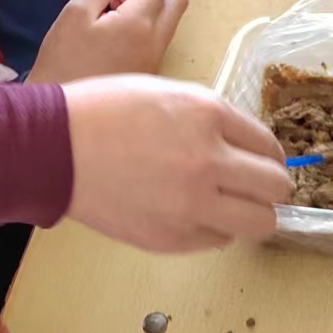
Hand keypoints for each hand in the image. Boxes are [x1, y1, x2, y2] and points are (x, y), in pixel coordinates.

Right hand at [30, 0, 188, 82]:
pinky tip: (118, 18)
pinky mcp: (147, 73)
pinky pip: (158, 36)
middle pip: (176, 1)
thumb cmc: (62, 61)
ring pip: (168, 19)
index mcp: (139, 24)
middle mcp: (156, 42)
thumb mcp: (75, 14)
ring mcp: (154, 60)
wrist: (60, 116)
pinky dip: (147, 18)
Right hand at [62, 76, 291, 250]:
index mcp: (208, 114)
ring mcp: (193, 204)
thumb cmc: (103, 110)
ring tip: (230, 207)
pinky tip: (189, 212)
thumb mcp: (166, 93)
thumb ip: (211, 118)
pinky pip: (219, 240)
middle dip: (270, 187)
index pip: (270, 145)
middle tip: (253, 187)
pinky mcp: (173, 237)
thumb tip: (245, 148)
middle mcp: (209, 160)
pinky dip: (213, 229)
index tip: (258, 161)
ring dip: (252, 214)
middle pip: (276, 187)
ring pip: (261, 224)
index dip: (268, 155)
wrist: (55, 147)